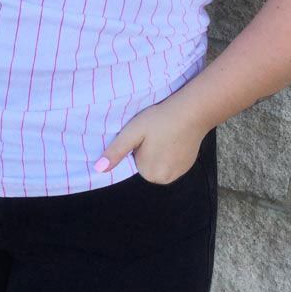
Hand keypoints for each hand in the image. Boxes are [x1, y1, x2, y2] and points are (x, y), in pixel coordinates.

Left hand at [94, 91, 210, 183]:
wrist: (192, 111)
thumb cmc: (160, 119)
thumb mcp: (132, 132)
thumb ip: (116, 151)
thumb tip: (98, 169)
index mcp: (149, 173)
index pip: (134, 162)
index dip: (137, 147)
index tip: (145, 134)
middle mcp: (164, 179)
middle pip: (146, 165)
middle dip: (147, 150)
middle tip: (154, 133)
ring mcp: (178, 174)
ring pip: (159, 163)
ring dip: (159, 151)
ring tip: (165, 133)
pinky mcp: (189, 166)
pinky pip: (172, 161)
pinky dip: (171, 151)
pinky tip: (174, 136)